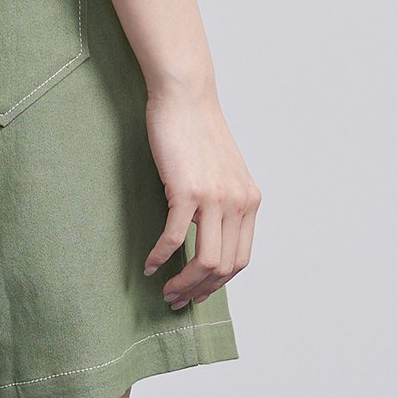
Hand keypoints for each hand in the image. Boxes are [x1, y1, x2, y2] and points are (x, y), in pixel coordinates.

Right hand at [142, 84, 260, 308]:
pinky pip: (174, 239)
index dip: (218, 284)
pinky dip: (160, 257)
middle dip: (198, 291)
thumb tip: (208, 237)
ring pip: (205, 261)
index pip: (240, 260)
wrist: (186, 99)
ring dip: (183, 283)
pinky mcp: (187, 191)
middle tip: (176, 299)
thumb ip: (223, 204)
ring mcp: (215, 198)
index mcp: (250, 201)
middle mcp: (239, 203)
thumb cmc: (197, 134)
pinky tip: (148, 264)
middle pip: (224, 267)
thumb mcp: (223, 173)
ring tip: (165, 290)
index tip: (196, 293)